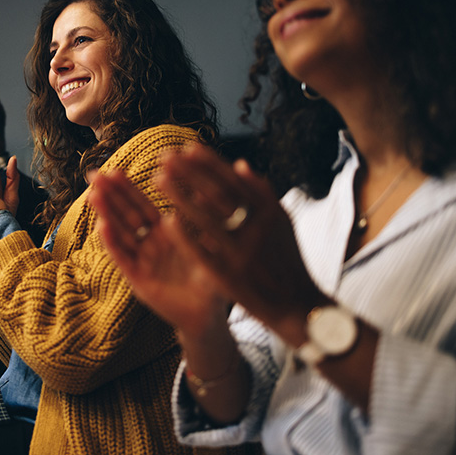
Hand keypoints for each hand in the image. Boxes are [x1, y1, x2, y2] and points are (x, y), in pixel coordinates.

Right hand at [89, 170, 229, 338]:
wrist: (207, 314)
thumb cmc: (211, 279)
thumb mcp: (209, 247)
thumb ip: (203, 221)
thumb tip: (206, 189)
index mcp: (166, 232)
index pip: (143, 205)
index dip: (128, 189)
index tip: (114, 170)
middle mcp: (149, 244)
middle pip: (126, 215)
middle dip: (110, 195)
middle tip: (93, 174)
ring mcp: (142, 261)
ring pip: (121, 233)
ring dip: (106, 214)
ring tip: (93, 195)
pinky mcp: (137, 279)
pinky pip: (124, 258)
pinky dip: (112, 243)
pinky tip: (102, 226)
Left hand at [156, 144, 327, 346]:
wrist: (298, 306)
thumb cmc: (286, 260)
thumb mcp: (281, 222)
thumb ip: (261, 193)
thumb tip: (239, 164)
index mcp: (269, 212)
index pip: (233, 181)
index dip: (208, 163)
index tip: (186, 148)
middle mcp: (257, 229)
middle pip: (217, 193)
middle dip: (189, 172)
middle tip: (164, 156)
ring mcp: (242, 253)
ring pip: (206, 218)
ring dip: (180, 196)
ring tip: (158, 178)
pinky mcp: (230, 276)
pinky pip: (202, 251)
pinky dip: (186, 235)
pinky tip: (168, 220)